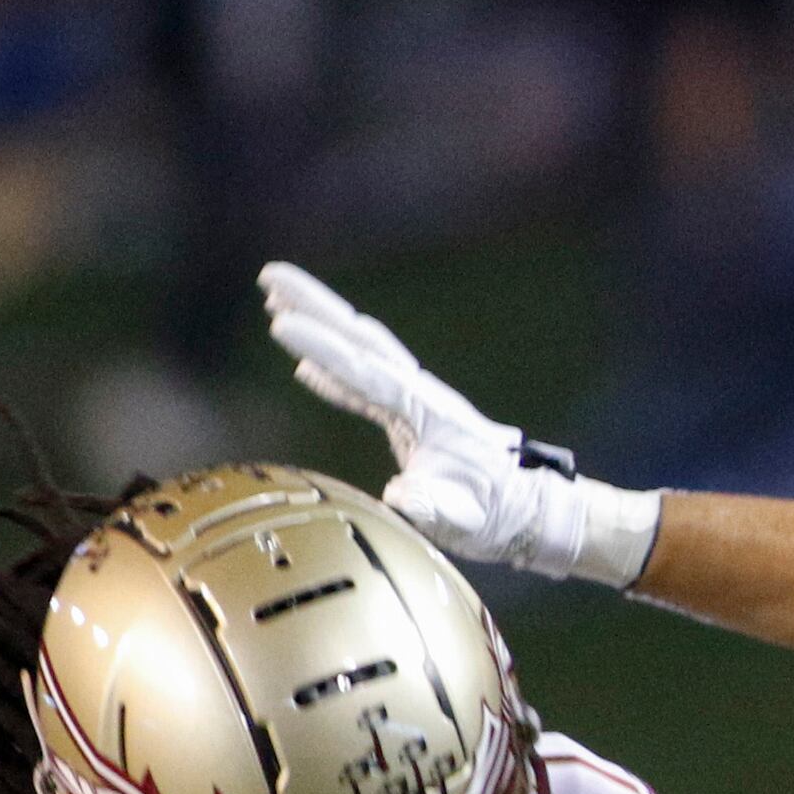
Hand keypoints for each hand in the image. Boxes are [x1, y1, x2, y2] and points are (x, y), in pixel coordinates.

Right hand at [258, 261, 658, 586]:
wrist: (523, 508)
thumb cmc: (493, 513)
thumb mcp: (462, 518)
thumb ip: (432, 506)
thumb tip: (401, 497)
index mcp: (424, 409)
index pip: (363, 371)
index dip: (321, 349)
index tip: (280, 325)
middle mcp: (417, 393)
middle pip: (358, 338)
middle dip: (314, 305)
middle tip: (270, 276)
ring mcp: (414, 400)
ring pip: (360, 351)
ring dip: (320, 325)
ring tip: (275, 301)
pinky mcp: (409, 415)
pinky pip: (362, 384)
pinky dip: (332, 371)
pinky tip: (305, 368)